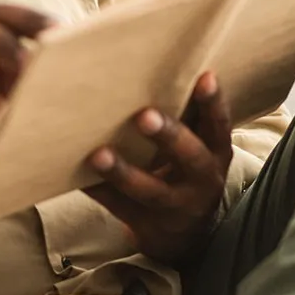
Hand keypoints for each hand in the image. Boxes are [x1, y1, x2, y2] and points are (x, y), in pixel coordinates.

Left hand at [84, 72, 232, 265]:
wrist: (183, 235)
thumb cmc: (182, 169)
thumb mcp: (196, 145)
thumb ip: (183, 114)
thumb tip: (146, 60)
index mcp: (215, 153)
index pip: (218, 125)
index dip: (213, 102)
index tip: (205, 77)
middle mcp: (201, 180)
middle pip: (190, 157)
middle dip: (169, 136)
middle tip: (144, 116)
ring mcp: (175, 206)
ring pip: (150, 190)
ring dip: (124, 173)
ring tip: (99, 155)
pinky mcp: (146, 224)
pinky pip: (117, 206)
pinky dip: (97, 190)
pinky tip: (76, 175)